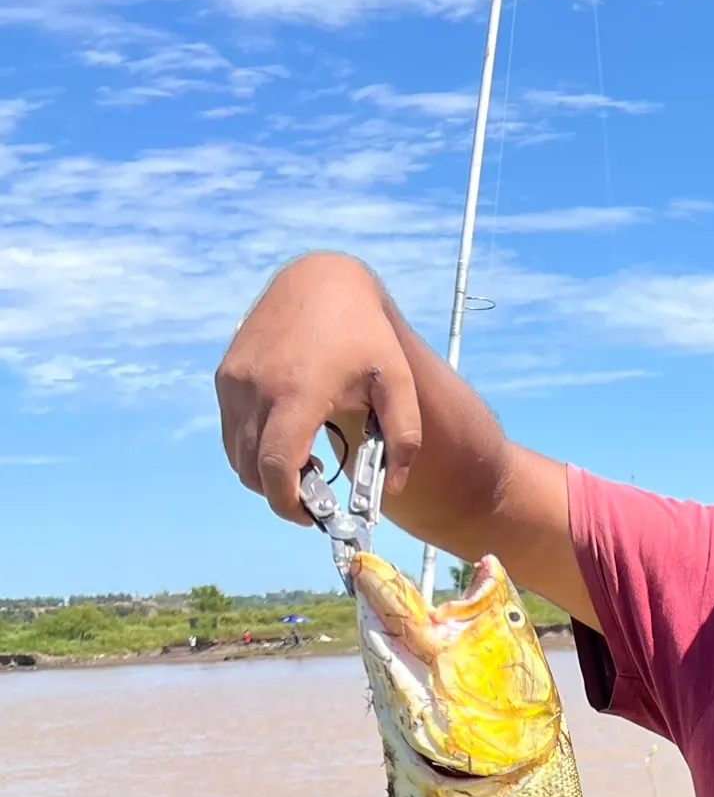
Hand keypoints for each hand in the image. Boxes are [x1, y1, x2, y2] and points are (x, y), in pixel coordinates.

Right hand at [215, 253, 422, 522]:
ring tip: (305, 464)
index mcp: (297, 392)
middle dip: (280, 495)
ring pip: (236, 454)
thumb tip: (392, 489)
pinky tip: (288, 437)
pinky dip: (252, 448)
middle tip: (314, 497)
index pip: (276, 468)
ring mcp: (234, 380)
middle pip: (252, 469)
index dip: (288, 504)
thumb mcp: (399, 384)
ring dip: (264, 473)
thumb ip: (405, 440)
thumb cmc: (366, 336)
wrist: (321, 280)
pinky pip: (231, 430)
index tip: (312, 517)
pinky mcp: (226, 375)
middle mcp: (256, 388)